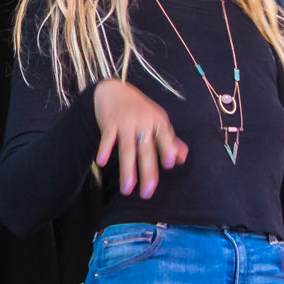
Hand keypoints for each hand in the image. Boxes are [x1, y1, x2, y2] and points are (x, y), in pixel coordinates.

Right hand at [93, 78, 186, 197]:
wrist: (113, 90)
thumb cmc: (139, 109)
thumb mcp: (157, 120)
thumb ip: (169, 139)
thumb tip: (182, 158)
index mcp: (158, 121)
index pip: (165, 136)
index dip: (168, 148)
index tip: (170, 164)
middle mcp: (143, 121)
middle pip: (146, 149)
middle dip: (147, 171)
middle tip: (147, 193)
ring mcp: (125, 121)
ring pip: (127, 149)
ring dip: (127, 170)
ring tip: (126, 190)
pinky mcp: (109, 122)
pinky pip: (107, 138)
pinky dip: (104, 149)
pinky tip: (102, 163)